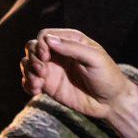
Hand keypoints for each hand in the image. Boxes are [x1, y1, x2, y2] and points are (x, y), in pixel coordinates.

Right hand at [20, 29, 137, 120]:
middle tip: (42, 71)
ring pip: (27, 63)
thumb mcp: (95, 59)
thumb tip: (48, 40)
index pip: (45, 35)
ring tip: (38, 84)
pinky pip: (29, 81)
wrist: (111, 102)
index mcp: (70, 41)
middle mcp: (58, 53)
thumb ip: (72, 48)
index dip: (41, 44)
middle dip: (33, 58)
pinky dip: (27, 84)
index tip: (46, 57)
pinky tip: (35, 91)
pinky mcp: (48, 85)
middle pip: (32, 47)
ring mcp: (52, 69)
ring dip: (27, 72)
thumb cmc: (108, 76)